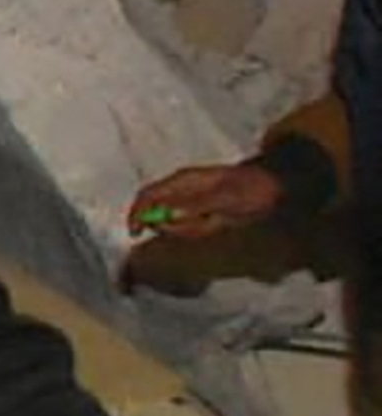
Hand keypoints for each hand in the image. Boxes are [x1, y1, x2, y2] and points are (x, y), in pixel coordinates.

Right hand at [127, 160, 289, 241]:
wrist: (278, 184)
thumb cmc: (252, 189)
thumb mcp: (226, 199)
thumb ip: (195, 207)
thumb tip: (166, 217)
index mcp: (183, 181)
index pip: (147, 195)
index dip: (137, 213)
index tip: (137, 234)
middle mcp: (182, 188)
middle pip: (159, 211)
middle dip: (174, 226)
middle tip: (201, 230)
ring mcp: (192, 197)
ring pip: (176, 220)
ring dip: (192, 228)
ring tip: (218, 223)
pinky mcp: (202, 207)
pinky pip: (190, 223)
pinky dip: (200, 228)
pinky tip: (220, 223)